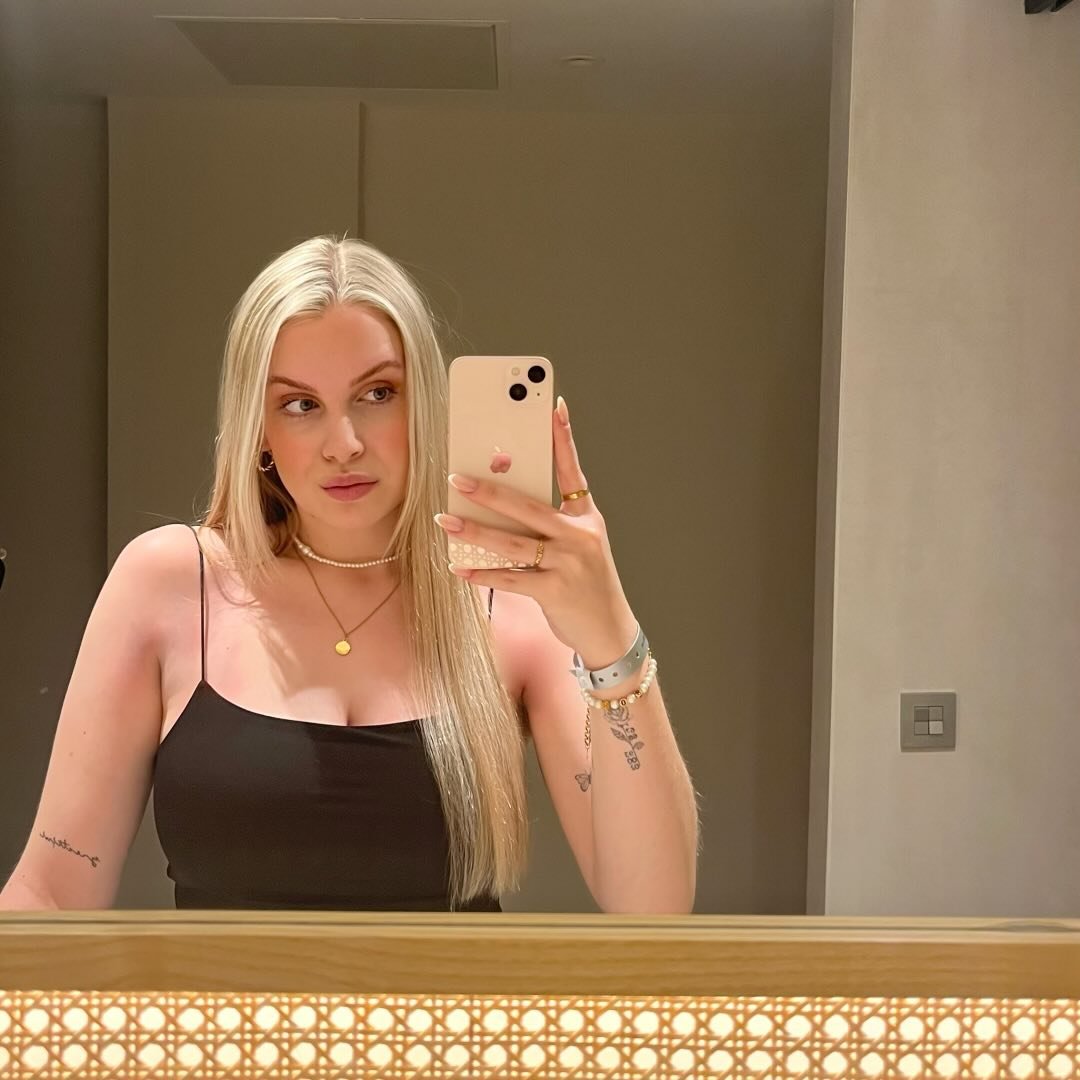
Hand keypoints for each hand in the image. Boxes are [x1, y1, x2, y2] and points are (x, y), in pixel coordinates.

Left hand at [436, 396, 636, 667]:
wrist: (610, 630)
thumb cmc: (585, 582)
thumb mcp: (579, 545)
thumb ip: (549, 523)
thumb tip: (499, 503)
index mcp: (587, 517)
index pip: (572, 470)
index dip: (563, 437)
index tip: (552, 406)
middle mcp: (581, 536)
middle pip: (529, 507)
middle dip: (490, 491)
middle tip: (456, 478)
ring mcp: (569, 564)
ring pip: (514, 543)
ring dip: (475, 532)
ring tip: (444, 521)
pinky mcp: (555, 592)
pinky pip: (511, 579)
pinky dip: (483, 573)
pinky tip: (459, 567)